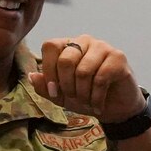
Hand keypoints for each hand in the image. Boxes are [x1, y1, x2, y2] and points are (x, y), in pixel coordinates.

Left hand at [29, 36, 144, 124]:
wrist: (115, 108)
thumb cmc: (86, 97)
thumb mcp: (61, 96)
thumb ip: (44, 87)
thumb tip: (32, 76)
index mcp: (68, 45)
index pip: (50, 46)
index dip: (49, 71)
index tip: (54, 91)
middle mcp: (85, 41)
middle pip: (66, 59)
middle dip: (66, 85)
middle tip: (73, 98)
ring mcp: (103, 47)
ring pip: (83, 71)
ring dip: (83, 94)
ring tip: (87, 102)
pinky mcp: (118, 58)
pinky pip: (101, 78)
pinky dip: (96, 97)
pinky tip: (98, 105)